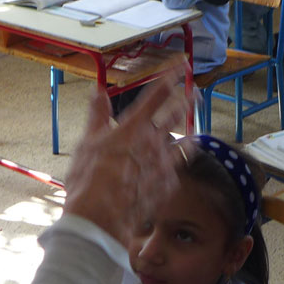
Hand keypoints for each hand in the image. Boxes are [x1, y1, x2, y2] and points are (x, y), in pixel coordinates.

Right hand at [62, 74, 185, 247]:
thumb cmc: (88, 179)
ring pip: (184, 143)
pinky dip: (175, 166)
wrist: (101, 217)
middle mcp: (153, 141)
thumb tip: (99, 91)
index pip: (157, 95)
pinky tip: (175, 168)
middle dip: (187, 102)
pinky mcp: (167, 185)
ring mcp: (163, 164)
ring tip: (195, 133)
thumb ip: (97, 115)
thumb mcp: (87, 142)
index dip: (172, 77)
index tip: (183, 66)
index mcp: (133, 126)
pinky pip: (175, 170)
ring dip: (190, 135)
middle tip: (196, 95)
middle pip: (176, 115)